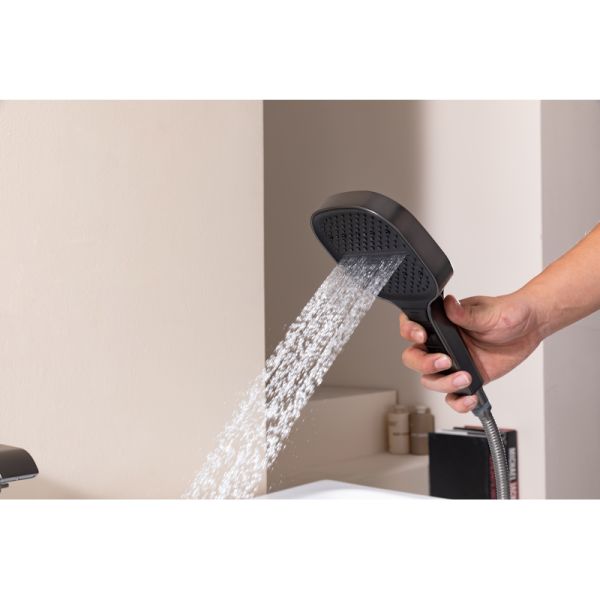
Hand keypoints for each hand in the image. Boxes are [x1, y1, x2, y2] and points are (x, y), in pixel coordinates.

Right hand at [399, 292, 542, 412]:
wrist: (530, 328)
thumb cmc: (507, 313)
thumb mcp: (487, 312)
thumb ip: (466, 313)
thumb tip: (450, 305)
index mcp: (441, 322)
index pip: (411, 326)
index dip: (409, 332)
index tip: (421, 336)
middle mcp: (442, 343)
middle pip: (414, 358)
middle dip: (424, 363)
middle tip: (444, 361)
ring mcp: (453, 363)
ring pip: (431, 380)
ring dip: (444, 383)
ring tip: (465, 377)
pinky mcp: (467, 378)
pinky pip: (453, 396)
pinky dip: (458, 402)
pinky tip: (470, 397)